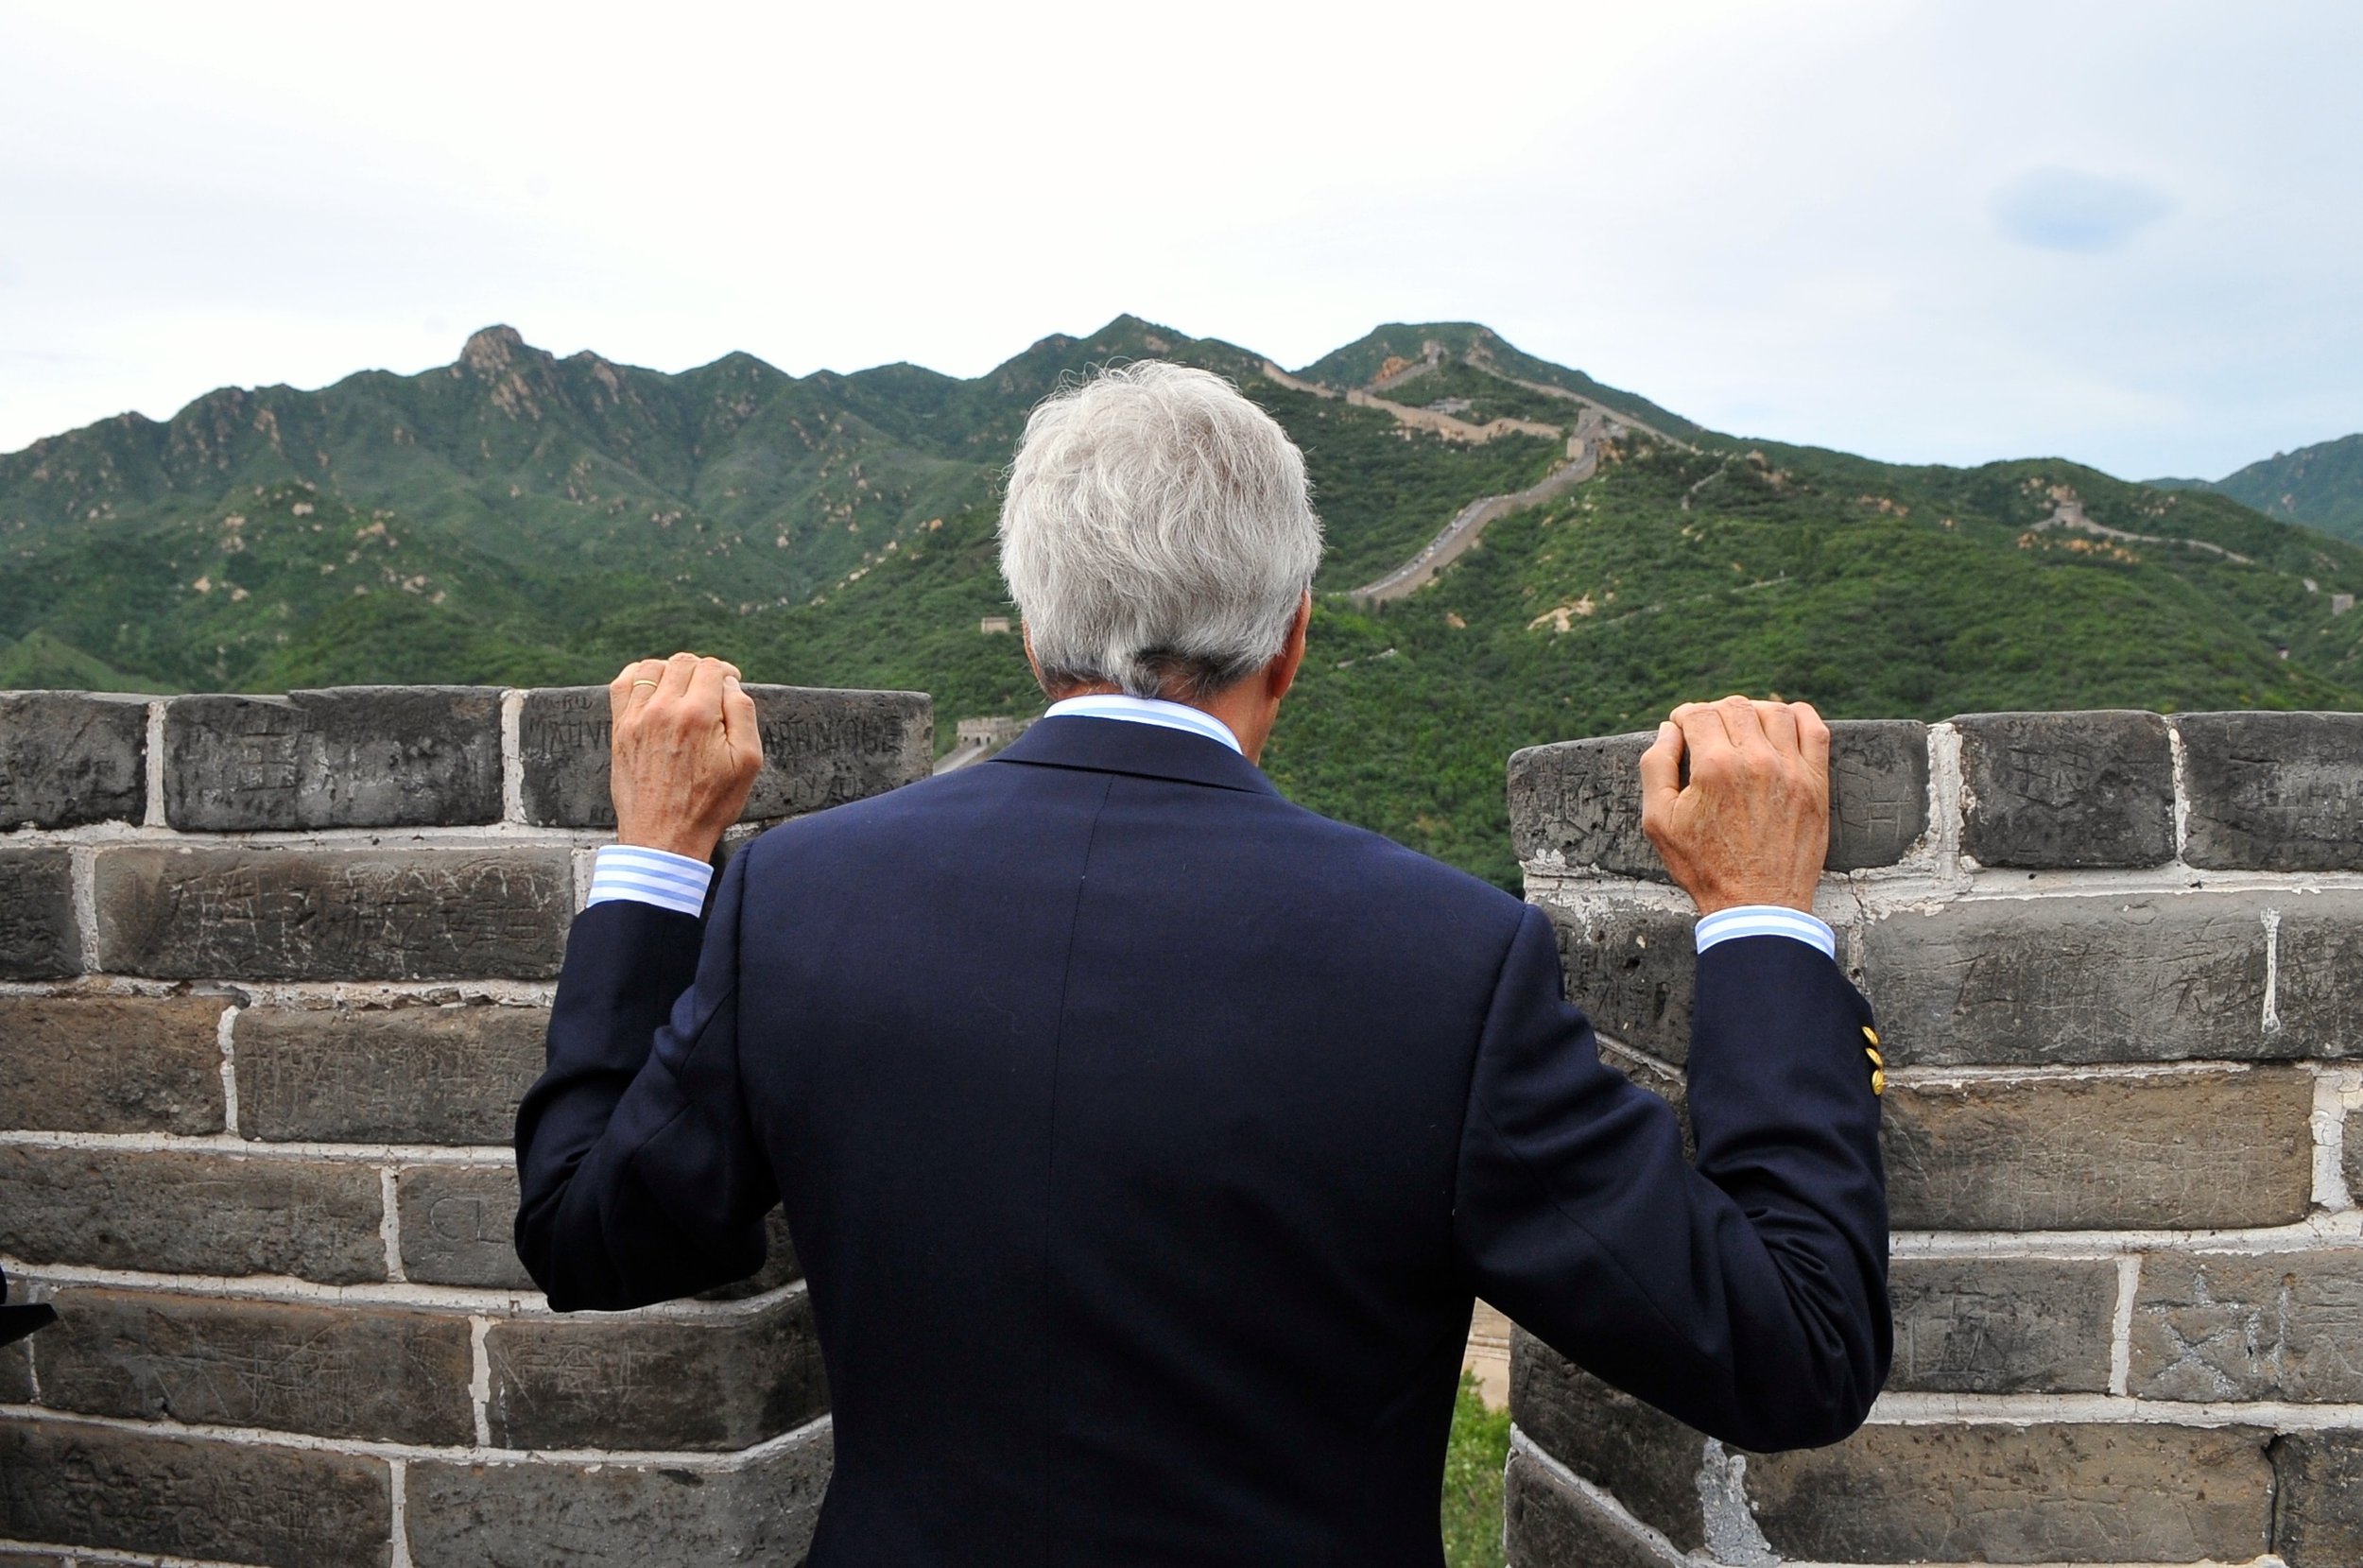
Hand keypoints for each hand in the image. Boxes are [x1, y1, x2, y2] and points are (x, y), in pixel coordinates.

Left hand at [607, 653, 763, 861]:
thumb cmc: (710, 804)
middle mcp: (663, 709)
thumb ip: (743, 713)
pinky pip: (623, 685)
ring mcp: (636, 718)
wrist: (664, 837)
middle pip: (682, 664)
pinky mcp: (620, 730)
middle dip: (702, 670)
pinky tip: (651, 685)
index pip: (710, 668)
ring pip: (652, 668)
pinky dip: (638, 675)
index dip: (726, 671)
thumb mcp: (747, 762)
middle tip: (711, 688)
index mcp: (697, 715)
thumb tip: (729, 685)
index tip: (731, 683)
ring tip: (684, 686)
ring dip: (672, 669)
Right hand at [1639, 695, 1829, 915]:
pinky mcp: (1815, 783)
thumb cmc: (1703, 866)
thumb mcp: (1658, 822)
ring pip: (1775, 711)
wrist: (1757, 904)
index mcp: (1715, 767)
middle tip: (1706, 729)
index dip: (1684, 715)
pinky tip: (1783, 721)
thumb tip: (1668, 730)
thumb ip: (1656, 767)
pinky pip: (1815, 730)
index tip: (1681, 726)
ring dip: (1752, 710)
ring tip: (1741, 725)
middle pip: (1735, 708)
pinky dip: (1798, 716)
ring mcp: (1791, 770)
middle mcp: (1756, 760)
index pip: (1699, 714)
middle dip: (1714, 712)